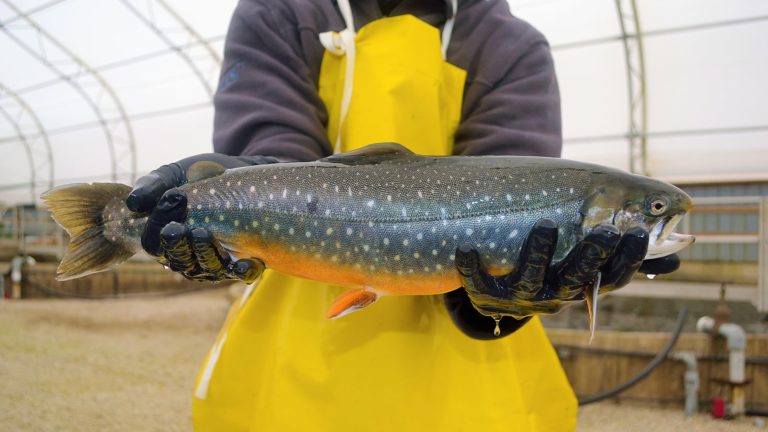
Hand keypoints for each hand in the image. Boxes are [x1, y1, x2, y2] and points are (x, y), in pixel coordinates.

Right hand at [126, 153, 277, 281]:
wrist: (232, 171)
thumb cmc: (194, 176)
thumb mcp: (171, 176)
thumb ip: (151, 186)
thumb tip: (133, 203)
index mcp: (164, 239)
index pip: (153, 243)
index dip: (157, 225)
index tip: (172, 197)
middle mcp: (188, 256)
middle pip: (178, 261)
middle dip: (176, 245)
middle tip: (179, 227)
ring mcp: (214, 262)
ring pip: (206, 269)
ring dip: (203, 254)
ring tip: (203, 233)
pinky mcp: (241, 260)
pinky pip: (241, 274)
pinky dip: (243, 272)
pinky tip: (245, 263)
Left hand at [454, 219, 679, 317]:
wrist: (502, 293)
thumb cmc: (553, 267)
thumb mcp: (587, 260)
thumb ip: (624, 256)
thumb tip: (678, 258)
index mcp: (579, 287)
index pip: (610, 279)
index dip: (625, 261)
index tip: (637, 233)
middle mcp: (553, 296)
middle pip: (575, 281)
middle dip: (590, 256)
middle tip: (605, 229)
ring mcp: (519, 298)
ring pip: (531, 282)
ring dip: (538, 254)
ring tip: (545, 224)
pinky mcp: (487, 297)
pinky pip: (478, 286)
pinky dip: (471, 268)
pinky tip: (467, 248)